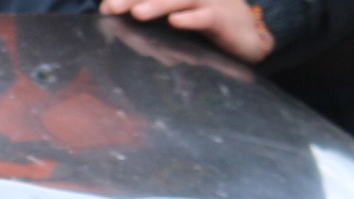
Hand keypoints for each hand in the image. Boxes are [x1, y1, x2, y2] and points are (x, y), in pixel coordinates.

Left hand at [101, 0, 275, 63]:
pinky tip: (175, 22)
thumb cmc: (205, 24)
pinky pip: (206, 17)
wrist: (247, 38)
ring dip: (158, 5)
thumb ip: (150, 9)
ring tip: (137, 13)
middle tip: (113, 7)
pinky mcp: (224, 18)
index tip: (106, 4)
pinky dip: (190, 19)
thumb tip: (110, 9)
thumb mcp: (177, 12)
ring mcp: (211, 0)